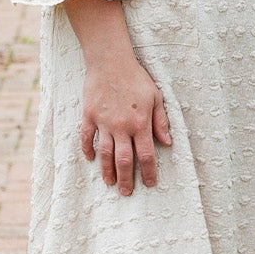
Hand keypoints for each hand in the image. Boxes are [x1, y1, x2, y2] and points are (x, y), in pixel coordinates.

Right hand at [80, 52, 172, 193]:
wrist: (110, 61)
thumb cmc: (136, 77)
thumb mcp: (156, 97)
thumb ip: (161, 121)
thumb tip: (168, 142)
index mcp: (140, 123)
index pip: (146, 155)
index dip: (148, 172)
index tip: (149, 184)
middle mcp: (122, 127)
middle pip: (124, 160)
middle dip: (126, 179)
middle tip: (126, 193)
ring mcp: (103, 122)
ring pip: (105, 154)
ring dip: (107, 171)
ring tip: (110, 183)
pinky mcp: (89, 116)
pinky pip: (86, 138)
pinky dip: (88, 150)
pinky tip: (91, 159)